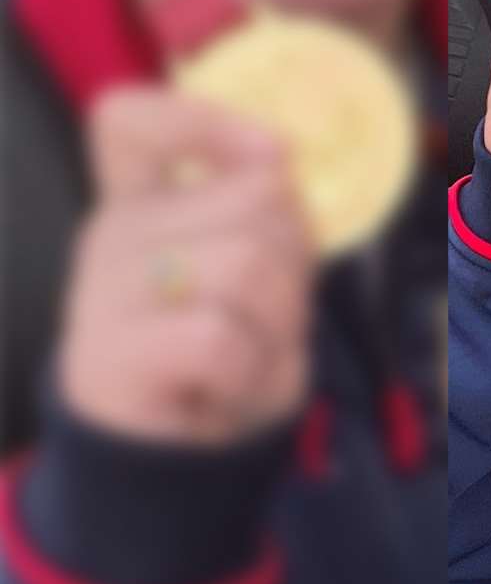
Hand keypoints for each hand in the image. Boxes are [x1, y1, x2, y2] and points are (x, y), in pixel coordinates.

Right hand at [58, 88, 316, 445]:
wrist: (175, 463)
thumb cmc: (224, 356)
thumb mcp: (259, 271)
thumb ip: (264, 209)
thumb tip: (275, 156)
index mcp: (139, 205)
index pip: (129, 122)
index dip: (205, 120)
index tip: (267, 151)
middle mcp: (111, 235)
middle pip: (257, 197)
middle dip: (297, 262)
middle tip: (263, 320)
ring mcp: (100, 293)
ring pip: (250, 262)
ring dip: (280, 320)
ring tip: (245, 355)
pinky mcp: (111, 354)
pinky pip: (224, 337)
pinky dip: (250, 370)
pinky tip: (223, 389)